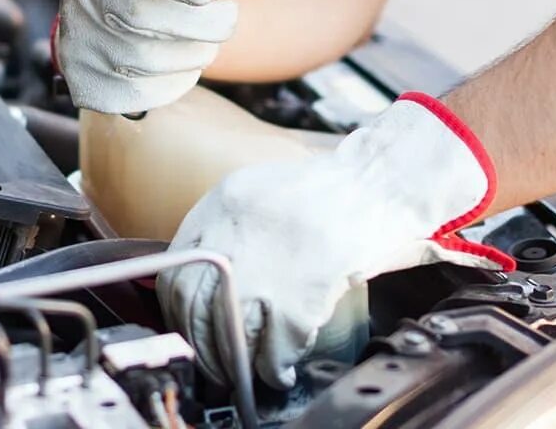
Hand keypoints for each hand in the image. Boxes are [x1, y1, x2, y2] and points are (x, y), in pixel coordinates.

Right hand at [55, 0, 237, 113]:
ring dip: (194, 53)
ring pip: (148, 59)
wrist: (101, 7)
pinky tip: (181, 64)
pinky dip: (175, 81)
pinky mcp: (85, 80)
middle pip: (143, 15)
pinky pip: (142, 93)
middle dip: (202, 23)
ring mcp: (79, 38)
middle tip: (227, 19)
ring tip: (207, 42)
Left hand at [157, 93, 513, 388]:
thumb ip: (230, 226)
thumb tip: (212, 273)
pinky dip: (274, 368)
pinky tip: (281, 370)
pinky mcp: (297, 296)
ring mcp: (264, 268)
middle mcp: (233, 236)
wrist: (379, 183)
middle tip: (214, 360)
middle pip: (193, 307)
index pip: (176, 268)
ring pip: (228, 333)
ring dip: (234, 363)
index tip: (190, 324)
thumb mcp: (261, 191)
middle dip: (202, 343)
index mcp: (221, 205)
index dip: (179, 307)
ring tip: (246, 372)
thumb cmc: (330, 189)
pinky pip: (273, 349)